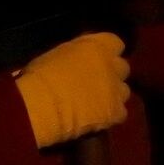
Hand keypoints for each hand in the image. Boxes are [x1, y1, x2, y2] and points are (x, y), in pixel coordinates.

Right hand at [14, 32, 130, 147]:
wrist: (40, 104)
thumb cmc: (40, 76)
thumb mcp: (58, 55)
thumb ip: (75, 55)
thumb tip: (75, 61)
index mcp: (99, 45)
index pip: (114, 43)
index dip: (106, 53)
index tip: (95, 61)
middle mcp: (113, 64)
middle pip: (122, 68)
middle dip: (111, 75)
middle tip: (95, 85)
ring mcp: (116, 89)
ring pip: (123, 91)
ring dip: (113, 96)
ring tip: (96, 105)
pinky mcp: (115, 112)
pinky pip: (120, 114)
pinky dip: (111, 117)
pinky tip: (98, 121)